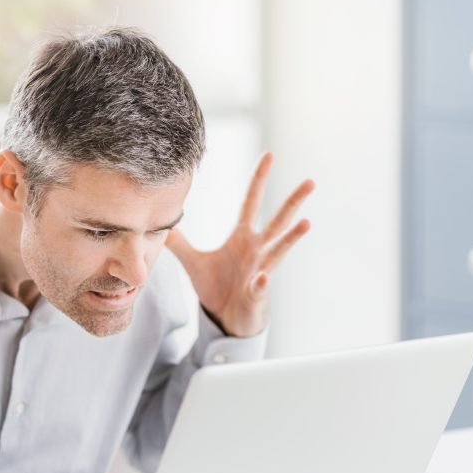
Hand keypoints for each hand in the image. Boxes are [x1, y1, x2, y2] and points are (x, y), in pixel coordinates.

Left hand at [166, 152, 312, 336]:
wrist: (225, 318)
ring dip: (292, 237)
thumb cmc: (217, 288)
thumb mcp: (194, 262)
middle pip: (278, 220)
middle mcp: (257, 249)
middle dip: (293, 201)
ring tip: (306, 223)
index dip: (259, 178)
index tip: (269, 154)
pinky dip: (260, 283)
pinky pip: (259, 287)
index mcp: (242, 237)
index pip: (251, 201)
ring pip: (280, 250)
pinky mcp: (256, 293)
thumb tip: (161, 224)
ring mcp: (260, 270)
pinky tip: (261, 278)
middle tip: (310, 181)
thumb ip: (179, 242)